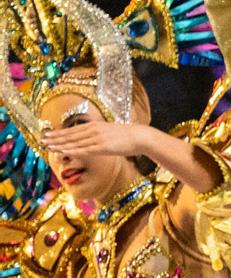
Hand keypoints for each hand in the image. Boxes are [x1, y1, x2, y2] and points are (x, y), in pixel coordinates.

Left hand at [40, 121, 156, 161]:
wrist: (141, 137)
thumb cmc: (127, 135)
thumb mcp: (110, 131)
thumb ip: (99, 134)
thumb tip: (91, 138)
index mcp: (95, 126)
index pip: (73, 130)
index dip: (59, 133)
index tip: (47, 135)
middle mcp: (93, 130)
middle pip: (70, 135)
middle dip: (55, 138)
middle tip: (42, 140)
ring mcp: (97, 138)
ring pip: (74, 142)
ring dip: (59, 144)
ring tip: (48, 146)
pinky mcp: (101, 147)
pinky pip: (83, 150)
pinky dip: (71, 150)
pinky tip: (62, 152)